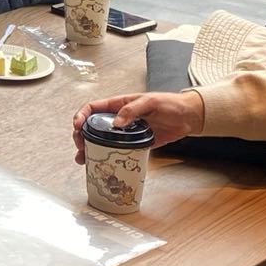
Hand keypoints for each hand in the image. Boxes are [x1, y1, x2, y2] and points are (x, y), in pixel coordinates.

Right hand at [70, 91, 203, 162]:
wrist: (188, 117)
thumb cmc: (170, 104)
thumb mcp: (150, 102)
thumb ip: (132, 110)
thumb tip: (116, 123)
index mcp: (118, 104)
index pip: (93, 108)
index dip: (82, 115)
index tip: (77, 125)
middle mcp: (118, 119)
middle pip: (92, 126)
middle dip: (81, 135)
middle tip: (79, 145)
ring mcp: (125, 133)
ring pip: (101, 140)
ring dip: (89, 148)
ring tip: (82, 159)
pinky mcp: (134, 144)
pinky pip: (116, 151)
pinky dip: (106, 157)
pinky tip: (100, 163)